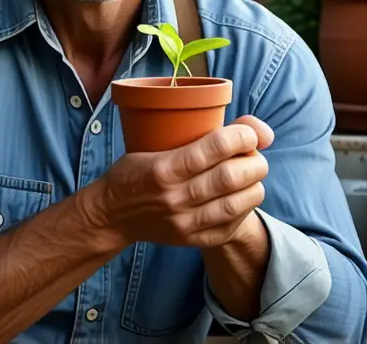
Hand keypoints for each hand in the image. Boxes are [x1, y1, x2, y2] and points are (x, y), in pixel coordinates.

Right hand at [85, 116, 274, 249]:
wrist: (111, 215)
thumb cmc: (134, 172)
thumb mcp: (151, 144)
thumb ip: (193, 137)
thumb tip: (247, 128)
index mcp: (164, 168)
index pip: (215, 148)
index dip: (243, 136)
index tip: (250, 132)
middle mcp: (175, 197)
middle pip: (232, 176)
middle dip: (255, 161)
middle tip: (255, 154)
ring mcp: (184, 222)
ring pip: (237, 202)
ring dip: (255, 185)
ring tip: (252, 175)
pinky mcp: (192, 239)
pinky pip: (231, 225)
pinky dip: (245, 208)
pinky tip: (242, 197)